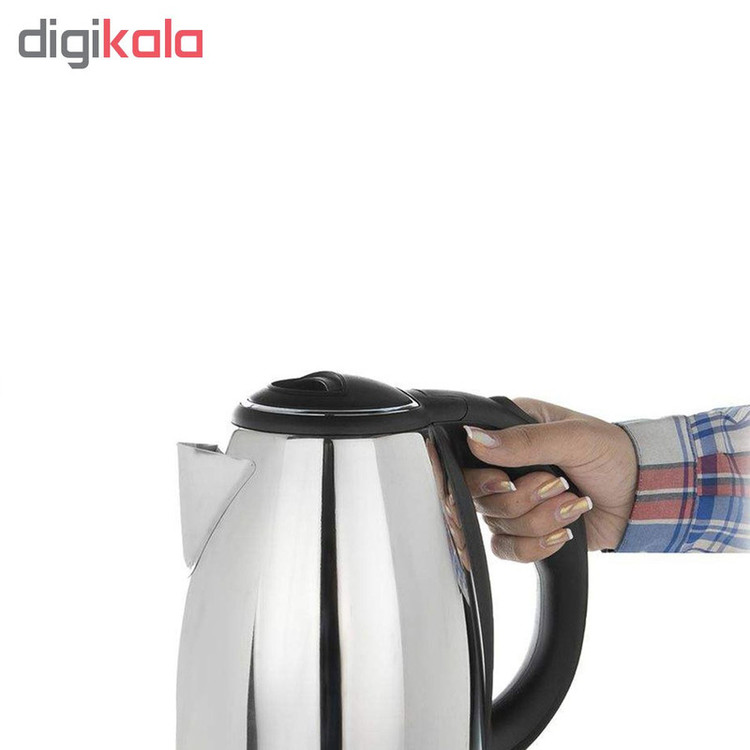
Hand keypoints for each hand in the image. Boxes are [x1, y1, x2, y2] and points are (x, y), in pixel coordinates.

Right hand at [463, 398, 636, 561]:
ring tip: (573, 505)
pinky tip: (563, 532)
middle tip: (557, 486)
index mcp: (509, 431)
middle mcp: (504, 466)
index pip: (467, 457)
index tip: (508, 480)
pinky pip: (507, 549)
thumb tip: (476, 439)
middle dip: (522, 499)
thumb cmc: (613, 454)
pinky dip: (536, 545)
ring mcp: (514, 499)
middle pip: (478, 496)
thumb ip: (524, 440)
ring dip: (541, 520)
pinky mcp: (525, 530)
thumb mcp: (573, 438)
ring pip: (495, 524)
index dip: (481, 476)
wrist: (643, 496)